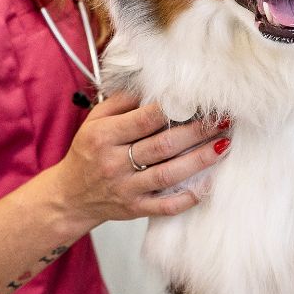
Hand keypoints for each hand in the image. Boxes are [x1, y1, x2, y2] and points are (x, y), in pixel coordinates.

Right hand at [51, 89, 231, 228]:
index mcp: (104, 136)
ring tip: (223, 144)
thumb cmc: (89, 151)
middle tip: (222, 120)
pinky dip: (188, 197)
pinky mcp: (135, 209)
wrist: (70, 196)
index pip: (145, 119)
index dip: (175, 108)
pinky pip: (165, 206)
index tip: (200, 99)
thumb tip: (155, 84)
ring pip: (168, 174)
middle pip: (163, 145)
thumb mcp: (95, 120)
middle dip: (196, 131)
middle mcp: (114, 162)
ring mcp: (126, 188)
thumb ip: (122, 101)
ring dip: (199, 159)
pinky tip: (209, 184)